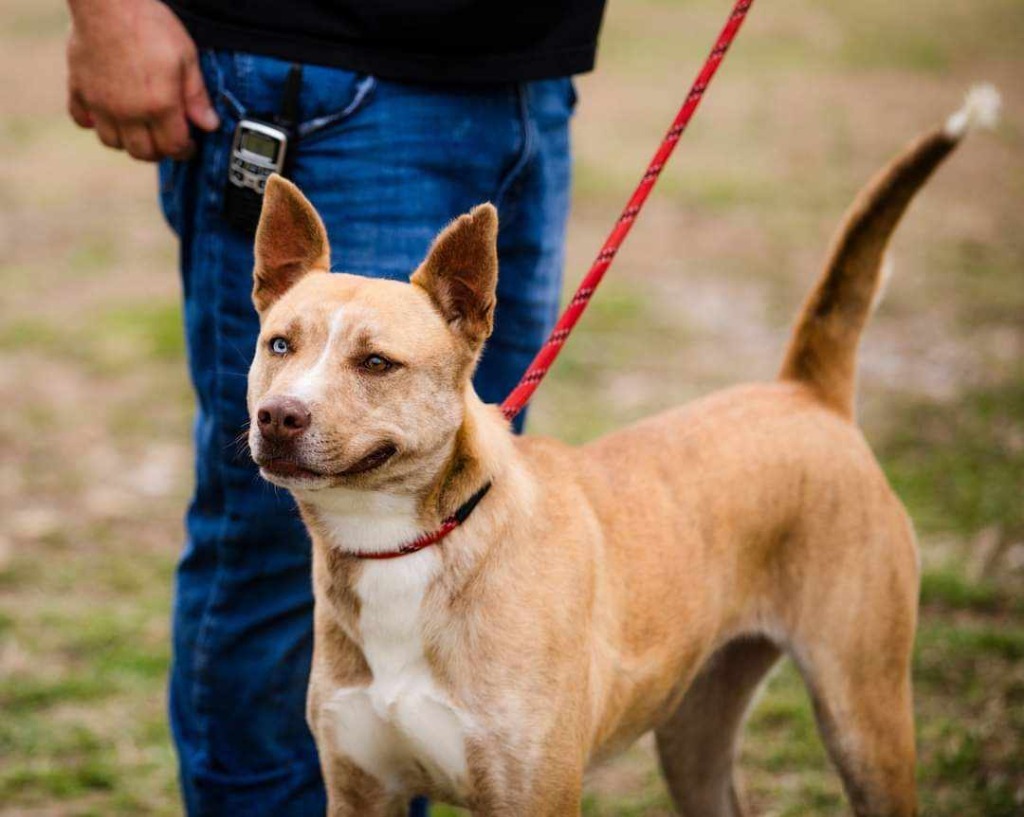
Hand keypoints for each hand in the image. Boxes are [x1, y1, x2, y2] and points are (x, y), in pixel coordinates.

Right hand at [66, 0, 219, 160]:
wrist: (106, 1)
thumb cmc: (148, 23)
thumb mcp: (186, 58)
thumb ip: (197, 96)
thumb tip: (209, 125)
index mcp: (159, 105)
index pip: (173, 147)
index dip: (185, 150)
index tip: (189, 145)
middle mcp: (128, 111)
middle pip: (142, 152)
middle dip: (159, 151)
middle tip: (166, 139)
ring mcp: (100, 102)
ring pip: (112, 142)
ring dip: (127, 142)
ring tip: (139, 129)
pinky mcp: (79, 89)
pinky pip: (82, 120)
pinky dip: (93, 123)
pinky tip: (106, 114)